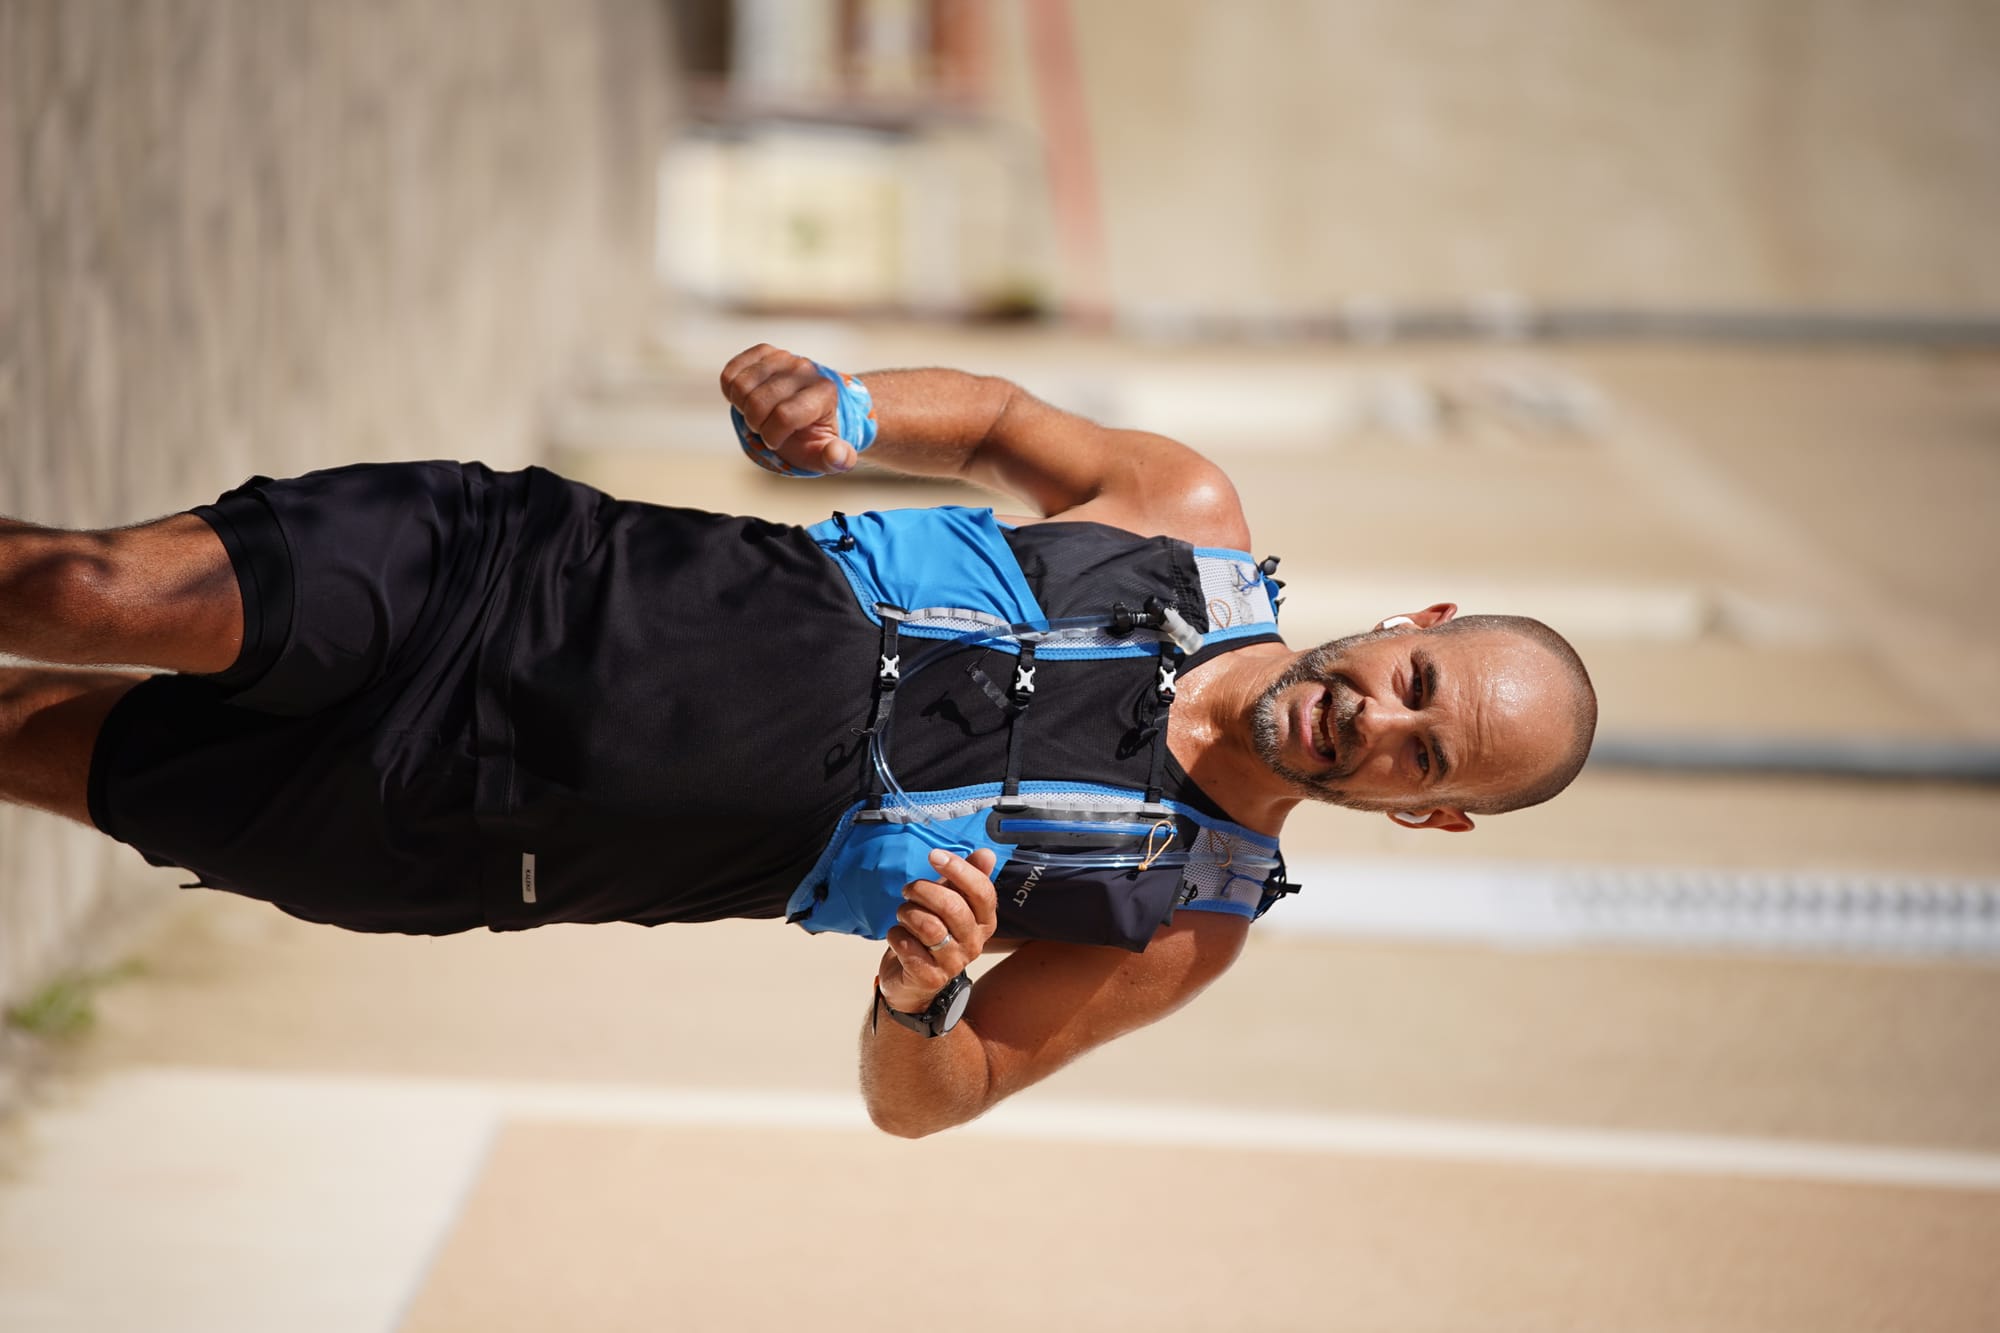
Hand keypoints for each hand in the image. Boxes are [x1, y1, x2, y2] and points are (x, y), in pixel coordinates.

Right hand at [720, 344, 857, 473]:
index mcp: (824, 393)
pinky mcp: (763, 352)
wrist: (803, 413)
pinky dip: (732, 392)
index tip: (778, 440)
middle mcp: (805, 369)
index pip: (784, 416)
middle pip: (758, 402)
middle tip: (766, 427)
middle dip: (756, 424)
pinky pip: (730, 373)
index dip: (772, 436)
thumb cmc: (810, 438)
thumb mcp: (825, 455)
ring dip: (743, 408)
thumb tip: (835, 453)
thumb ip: (837, 459)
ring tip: (759, 413)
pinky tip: (748, 399)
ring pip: (741, 386)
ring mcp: (783, 357)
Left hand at [877, 848, 998, 1013]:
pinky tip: (898, 938)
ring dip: (907, 914)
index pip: (982, 892)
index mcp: (984, 922)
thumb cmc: (932, 933)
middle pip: (952, 907)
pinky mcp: (930, 978)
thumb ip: (966, 878)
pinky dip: (896, 936)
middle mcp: (974, 943)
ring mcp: (953, 963)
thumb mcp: (949, 901)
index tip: (934, 855)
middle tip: (909, 890)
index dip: (959, 870)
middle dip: (923, 891)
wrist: (910, 979)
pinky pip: (907, 947)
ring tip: (904, 915)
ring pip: (928, 926)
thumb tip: (987, 854)